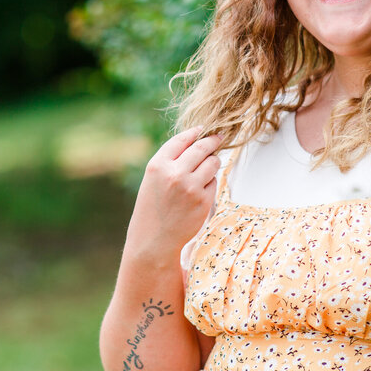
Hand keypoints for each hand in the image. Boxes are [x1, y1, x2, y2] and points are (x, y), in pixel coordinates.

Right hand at [126, 127, 223, 260]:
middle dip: (212, 141)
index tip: (203, 129)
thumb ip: (170, 161)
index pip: (181, 140)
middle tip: (218, 138)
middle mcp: (174, 173)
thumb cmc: (152, 208)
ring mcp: (190, 187)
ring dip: (213, 162)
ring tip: (207, 168)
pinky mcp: (203, 200)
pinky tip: (199, 192)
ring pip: (212, 162)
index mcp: (157, 166)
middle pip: (201, 147)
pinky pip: (213, 182)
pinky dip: (210, 183)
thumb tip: (196, 142)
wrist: (154, 240)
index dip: (194, 132)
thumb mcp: (153, 180)